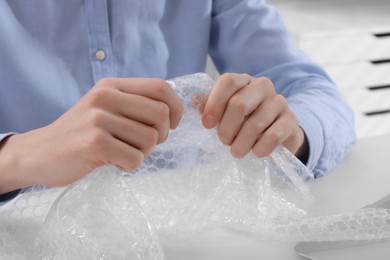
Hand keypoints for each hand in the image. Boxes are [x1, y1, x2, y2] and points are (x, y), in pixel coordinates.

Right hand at [0, 78, 182, 193]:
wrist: (38, 153)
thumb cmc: (80, 133)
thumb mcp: (105, 108)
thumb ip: (134, 104)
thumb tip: (173, 111)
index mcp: (112, 85)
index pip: (161, 88)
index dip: (176, 108)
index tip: (173, 124)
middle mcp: (105, 97)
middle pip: (161, 114)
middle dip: (161, 135)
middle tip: (142, 144)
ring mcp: (99, 119)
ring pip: (151, 139)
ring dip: (142, 152)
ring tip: (121, 152)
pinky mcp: (94, 143)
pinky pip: (135, 159)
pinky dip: (129, 166)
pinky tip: (112, 162)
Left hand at [202, 73, 306, 158]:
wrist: (278, 132)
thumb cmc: (245, 121)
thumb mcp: (225, 113)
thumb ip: (209, 106)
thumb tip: (195, 100)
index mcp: (243, 81)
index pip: (228, 82)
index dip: (214, 104)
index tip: (207, 125)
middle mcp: (262, 86)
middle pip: (239, 105)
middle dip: (227, 129)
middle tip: (224, 141)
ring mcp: (279, 101)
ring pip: (254, 125)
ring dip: (241, 144)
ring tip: (237, 151)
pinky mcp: (291, 119)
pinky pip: (273, 136)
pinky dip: (260, 148)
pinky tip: (256, 152)